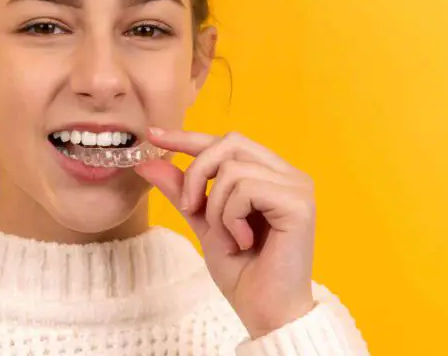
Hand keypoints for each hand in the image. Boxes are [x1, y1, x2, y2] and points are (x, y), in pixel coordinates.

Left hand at [134, 128, 316, 338]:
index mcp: (270, 174)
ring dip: (216, 207)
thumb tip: (149, 161)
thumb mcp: (203, 223)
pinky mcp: (299, 203)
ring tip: (230, 237)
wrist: (265, 312)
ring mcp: (297, 186)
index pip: (227, 142)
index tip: (153, 135)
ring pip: (232, 169)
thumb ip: (183, 190)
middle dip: (198, 174)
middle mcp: (288, 174)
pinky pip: (245, 189)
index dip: (189, 137)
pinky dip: (231, 217)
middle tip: (191, 209)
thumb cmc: (243, 272)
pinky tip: (244, 241)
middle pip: (230, 142)